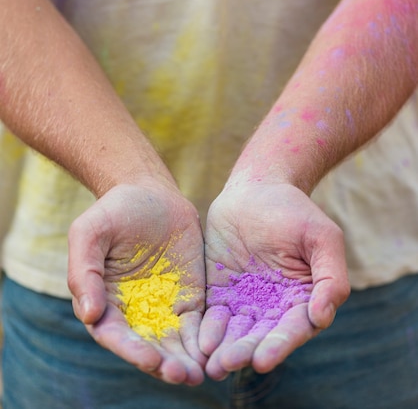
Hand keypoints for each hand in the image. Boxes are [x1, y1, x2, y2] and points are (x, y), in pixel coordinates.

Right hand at [68, 181, 206, 385]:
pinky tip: (216, 352)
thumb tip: (89, 314)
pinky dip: (206, 342)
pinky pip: (198, 326)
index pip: (115, 335)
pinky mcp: (189, 299)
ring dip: (185, 362)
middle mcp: (133, 314)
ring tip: (199, 373)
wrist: (151, 192)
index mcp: (104, 303)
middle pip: (147, 348)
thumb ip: (85, 271)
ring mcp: (163, 308)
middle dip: (164, 365)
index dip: (131, 350)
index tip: (150, 360)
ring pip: (174, 345)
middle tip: (182, 375)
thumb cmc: (114, 211)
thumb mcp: (90, 232)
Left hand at [199, 181, 349, 378]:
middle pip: (260, 337)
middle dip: (244, 352)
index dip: (278, 345)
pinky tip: (200, 342)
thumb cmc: (294, 210)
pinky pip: (213, 315)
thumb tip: (321, 317)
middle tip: (227, 365)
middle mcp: (275, 307)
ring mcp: (246, 301)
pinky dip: (207, 329)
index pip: (292, 329)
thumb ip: (330, 277)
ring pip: (235, 332)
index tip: (262, 361)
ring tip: (211, 365)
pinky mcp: (220, 291)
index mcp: (303, 299)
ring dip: (224, 350)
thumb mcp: (322, 237)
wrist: (256, 188)